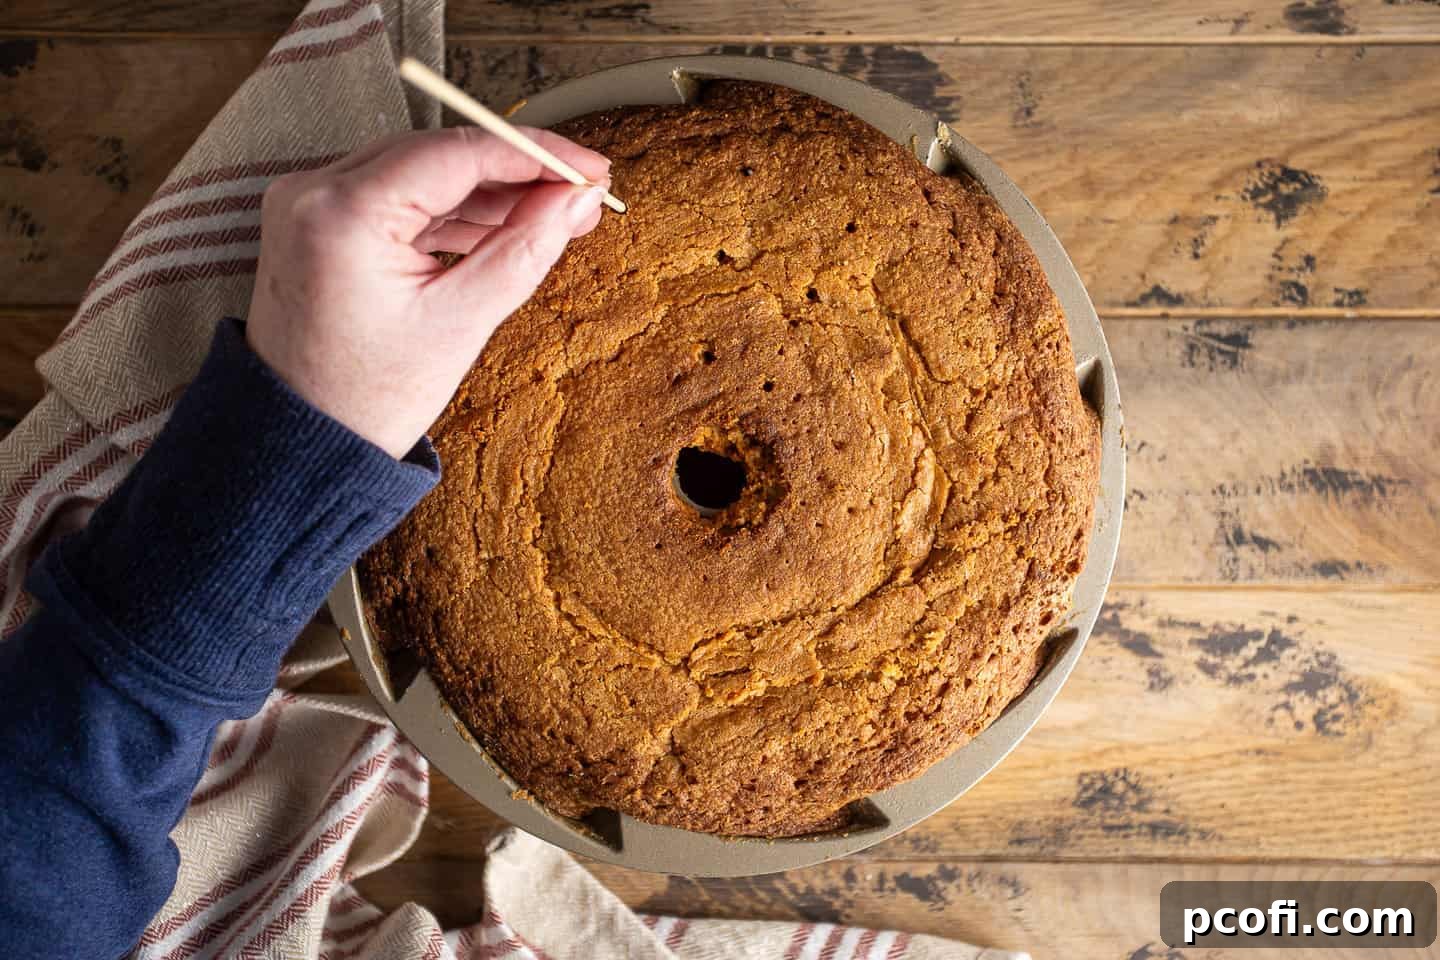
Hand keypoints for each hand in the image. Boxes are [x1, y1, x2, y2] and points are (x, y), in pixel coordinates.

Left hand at [245, 126, 609, 456]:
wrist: (300, 443)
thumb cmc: (367, 399)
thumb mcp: (461, 323)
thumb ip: (526, 248)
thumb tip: (577, 199)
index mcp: (343, 213)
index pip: (456, 152)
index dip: (534, 153)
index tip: (588, 167)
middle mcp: (313, 191)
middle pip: (437, 154)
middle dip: (515, 172)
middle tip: (580, 193)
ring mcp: (308, 203)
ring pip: (420, 172)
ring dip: (488, 192)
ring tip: (553, 215)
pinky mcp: (317, 223)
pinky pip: (396, 198)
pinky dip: (450, 211)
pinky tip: (501, 228)